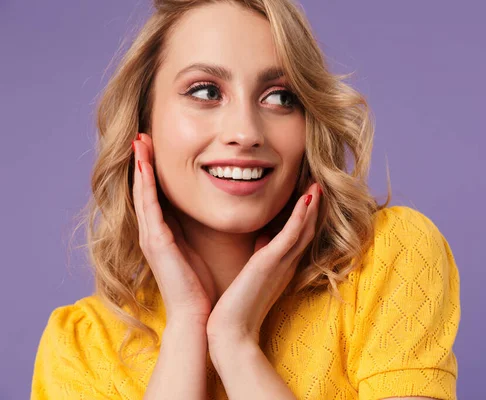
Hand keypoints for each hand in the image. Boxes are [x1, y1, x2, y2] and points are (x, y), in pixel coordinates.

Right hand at [132, 133, 212, 323]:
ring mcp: (151, 237)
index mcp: (164, 234)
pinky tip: (144, 165)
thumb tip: (216, 209)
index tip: (156, 146)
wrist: (196, 316)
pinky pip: (149, 206)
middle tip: (141, 135)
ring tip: (139, 141)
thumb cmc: (202, 286)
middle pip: (144, 189)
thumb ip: (201, 230)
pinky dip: (145, 184)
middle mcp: (152, 233)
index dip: (153, 171)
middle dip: (143, 162)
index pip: (156, 195)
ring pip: (142, 193)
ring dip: (140, 166)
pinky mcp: (155, 242)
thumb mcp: (201, 249)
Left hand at [205, 182, 320, 346]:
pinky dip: (300, 216)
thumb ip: (260, 257)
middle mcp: (286, 264)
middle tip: (319, 185)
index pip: (298, 237)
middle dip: (313, 208)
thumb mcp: (252, 275)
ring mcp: (281, 263)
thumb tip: (262, 237)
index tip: (308, 196)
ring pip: (303, 230)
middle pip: (307, 231)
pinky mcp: (270, 262)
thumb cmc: (237, 307)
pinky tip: (306, 199)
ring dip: (311, 207)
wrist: (231, 332)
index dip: (306, 216)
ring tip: (317, 185)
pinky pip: (290, 235)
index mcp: (282, 267)